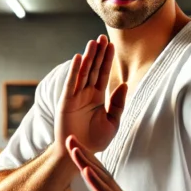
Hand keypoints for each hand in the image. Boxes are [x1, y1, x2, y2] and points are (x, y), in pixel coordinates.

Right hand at [55, 35, 127, 153]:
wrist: (80, 154)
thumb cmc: (96, 141)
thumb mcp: (113, 122)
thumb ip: (119, 104)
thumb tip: (124, 84)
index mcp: (97, 97)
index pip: (103, 74)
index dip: (107, 59)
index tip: (111, 44)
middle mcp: (86, 94)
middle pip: (93, 69)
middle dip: (98, 54)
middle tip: (102, 36)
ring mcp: (75, 97)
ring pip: (83, 73)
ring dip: (88, 57)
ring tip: (93, 42)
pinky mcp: (66, 103)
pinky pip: (71, 84)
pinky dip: (75, 71)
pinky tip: (80, 58)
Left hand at [65, 135, 165, 190]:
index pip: (97, 178)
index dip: (84, 162)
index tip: (72, 148)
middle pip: (98, 173)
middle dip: (83, 155)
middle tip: (69, 138)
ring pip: (102, 181)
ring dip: (87, 163)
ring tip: (75, 148)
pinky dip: (96, 184)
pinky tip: (87, 171)